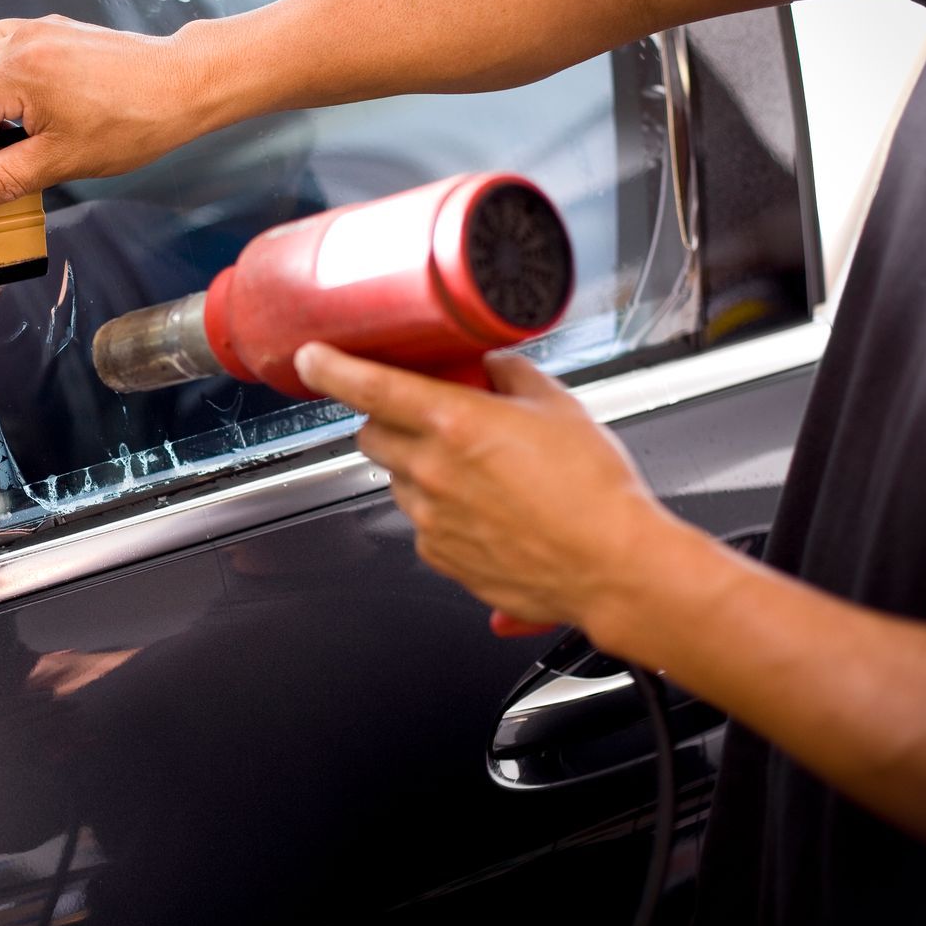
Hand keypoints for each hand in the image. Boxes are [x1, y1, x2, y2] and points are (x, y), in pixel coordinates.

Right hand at [0, 15, 217, 217]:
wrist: (180, 86)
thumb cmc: (132, 121)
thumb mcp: (61, 161)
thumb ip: (4, 179)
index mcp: (17, 74)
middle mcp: (21, 43)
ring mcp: (39, 31)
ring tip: (5, 127)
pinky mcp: (56, 28)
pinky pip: (7, 42)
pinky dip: (4, 68)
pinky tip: (26, 97)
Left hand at [293, 343, 683, 651]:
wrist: (613, 567)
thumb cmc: (595, 492)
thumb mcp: (560, 407)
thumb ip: (512, 376)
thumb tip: (490, 365)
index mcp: (453, 423)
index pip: (368, 386)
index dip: (330, 367)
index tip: (313, 358)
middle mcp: (431, 471)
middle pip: (371, 434)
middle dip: (387, 420)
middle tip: (427, 417)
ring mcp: (430, 518)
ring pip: (395, 479)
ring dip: (417, 466)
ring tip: (476, 471)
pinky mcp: (439, 556)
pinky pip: (420, 522)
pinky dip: (439, 510)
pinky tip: (485, 509)